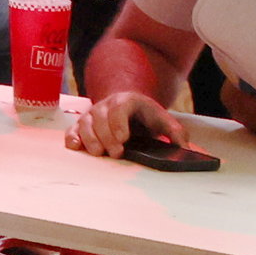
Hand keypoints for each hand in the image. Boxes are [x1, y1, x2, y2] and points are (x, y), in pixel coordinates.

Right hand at [67, 92, 181, 161]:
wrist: (128, 106)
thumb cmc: (146, 117)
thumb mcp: (164, 120)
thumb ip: (175, 132)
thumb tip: (183, 148)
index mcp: (127, 100)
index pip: (119, 108)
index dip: (119, 123)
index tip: (123, 139)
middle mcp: (106, 105)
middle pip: (100, 118)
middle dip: (107, 137)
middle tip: (116, 153)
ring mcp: (92, 114)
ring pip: (85, 123)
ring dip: (90, 139)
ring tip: (98, 153)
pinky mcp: (82, 124)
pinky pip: (72, 129)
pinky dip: (72, 137)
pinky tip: (76, 147)